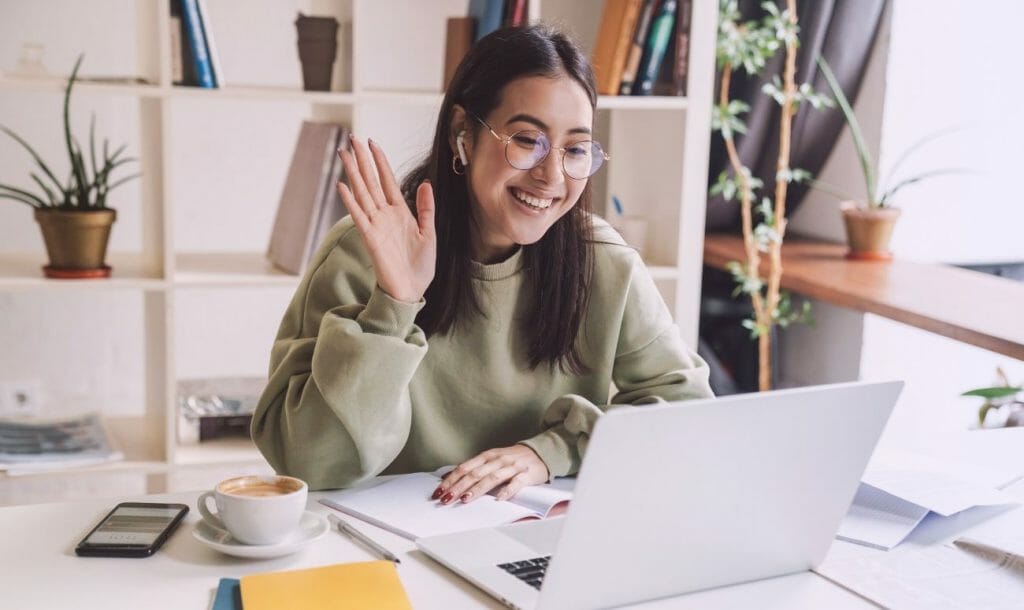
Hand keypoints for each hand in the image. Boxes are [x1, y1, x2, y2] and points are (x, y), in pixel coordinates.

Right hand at [337, 135, 435, 302]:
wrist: (412, 290)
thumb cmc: (420, 265)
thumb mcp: (429, 232)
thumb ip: (426, 208)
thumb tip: (426, 183)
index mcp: (400, 212)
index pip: (387, 180)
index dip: (380, 161)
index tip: (373, 142)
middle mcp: (385, 215)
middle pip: (371, 181)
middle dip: (362, 160)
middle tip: (352, 138)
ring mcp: (376, 225)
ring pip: (362, 193)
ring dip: (352, 173)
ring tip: (343, 154)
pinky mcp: (370, 239)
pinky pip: (359, 217)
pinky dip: (350, 201)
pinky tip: (342, 185)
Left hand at [432, 445, 549, 503]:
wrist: (540, 452)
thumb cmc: (512, 458)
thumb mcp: (491, 459)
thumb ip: (474, 467)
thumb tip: (450, 476)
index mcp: (487, 456)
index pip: (465, 468)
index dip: (451, 479)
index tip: (439, 491)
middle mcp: (498, 460)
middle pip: (475, 474)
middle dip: (458, 487)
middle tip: (446, 499)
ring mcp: (512, 467)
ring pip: (492, 478)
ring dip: (477, 489)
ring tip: (465, 499)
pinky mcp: (526, 475)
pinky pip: (516, 483)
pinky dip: (507, 491)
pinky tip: (499, 499)